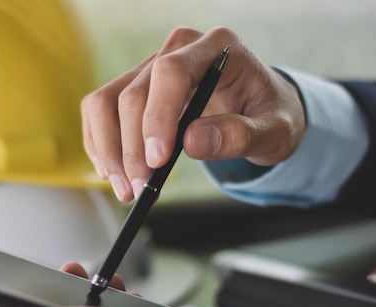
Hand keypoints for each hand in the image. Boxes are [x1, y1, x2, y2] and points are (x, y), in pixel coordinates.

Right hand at [82, 27, 305, 201]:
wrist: (260, 109)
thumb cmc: (269, 115)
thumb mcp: (274, 130)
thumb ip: (241, 134)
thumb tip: (193, 143)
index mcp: (216, 48)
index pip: (171, 72)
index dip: (158, 116)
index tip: (157, 160)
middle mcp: (178, 50)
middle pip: (134, 92)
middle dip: (131, 147)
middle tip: (140, 190)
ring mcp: (151, 67)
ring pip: (107, 101)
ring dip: (109, 149)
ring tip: (126, 189)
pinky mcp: (135, 87)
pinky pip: (102, 110)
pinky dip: (101, 144)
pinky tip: (114, 173)